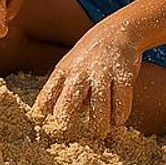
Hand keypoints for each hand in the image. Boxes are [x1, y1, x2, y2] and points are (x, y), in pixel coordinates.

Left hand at [33, 20, 142, 138]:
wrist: (118, 31)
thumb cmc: (88, 57)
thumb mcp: (68, 67)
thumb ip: (58, 90)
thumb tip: (43, 117)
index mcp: (64, 71)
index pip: (48, 95)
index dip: (42, 112)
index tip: (42, 125)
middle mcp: (81, 72)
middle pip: (69, 101)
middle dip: (66, 120)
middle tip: (70, 133)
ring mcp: (102, 73)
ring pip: (99, 105)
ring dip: (99, 123)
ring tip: (99, 132)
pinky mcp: (123, 75)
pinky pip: (121, 100)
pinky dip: (120, 114)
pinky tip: (118, 120)